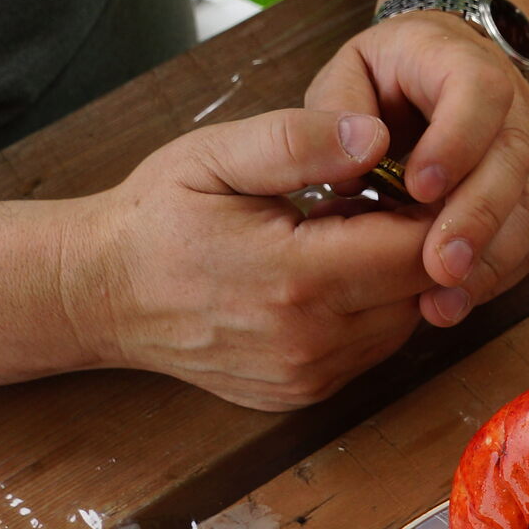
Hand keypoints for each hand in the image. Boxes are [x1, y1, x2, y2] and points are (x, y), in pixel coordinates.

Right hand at [68, 109, 434, 410]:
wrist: (100, 294)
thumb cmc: (158, 217)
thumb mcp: (215, 156)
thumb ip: (298, 142)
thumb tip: (376, 134)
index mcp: (294, 278)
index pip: (415, 250)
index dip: (428, 210)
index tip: (411, 178)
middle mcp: (309, 341)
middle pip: (418, 291)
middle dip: (418, 243)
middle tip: (381, 201)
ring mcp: (307, 376)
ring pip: (403, 324)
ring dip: (397, 281)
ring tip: (351, 237)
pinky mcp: (303, 393)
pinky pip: (371, 350)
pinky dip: (371, 313)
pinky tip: (335, 277)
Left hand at [306, 11, 528, 327]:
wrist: (440, 72)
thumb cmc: (387, 79)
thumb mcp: (349, 74)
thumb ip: (340, 107)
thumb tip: (360, 155)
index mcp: (462, 61)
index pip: (479, 94)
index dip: (457, 142)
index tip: (419, 188)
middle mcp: (515, 103)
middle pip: (515, 159)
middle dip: (478, 218)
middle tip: (439, 267)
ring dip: (494, 258)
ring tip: (446, 300)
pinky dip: (504, 270)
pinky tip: (465, 297)